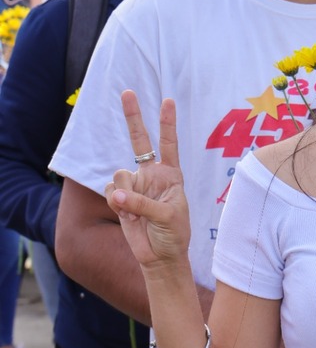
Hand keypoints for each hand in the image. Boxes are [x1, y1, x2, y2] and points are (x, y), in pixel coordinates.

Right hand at [105, 91, 190, 268]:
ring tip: (138, 212)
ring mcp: (134, 185)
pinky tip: (126, 214)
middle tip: (127, 92)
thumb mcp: (167, 217)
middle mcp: (151, 175)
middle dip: (133, 117)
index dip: (167, 123)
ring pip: (119, 176)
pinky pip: (109, 191)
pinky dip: (116, 203)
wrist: (159, 256)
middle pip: (139, 141)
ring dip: (126, 194)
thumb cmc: (173, 234)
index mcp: (171, 175)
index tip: (168, 101)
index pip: (169, 144)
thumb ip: (142, 203)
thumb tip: (116, 194)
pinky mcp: (118, 198)